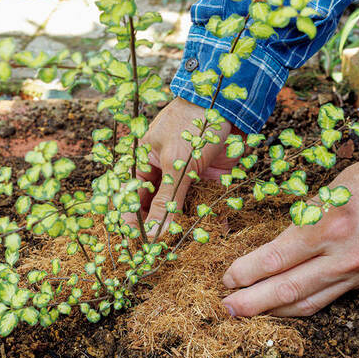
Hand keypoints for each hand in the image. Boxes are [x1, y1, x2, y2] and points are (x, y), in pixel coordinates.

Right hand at [124, 97, 243, 235]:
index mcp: (142, 160)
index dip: (130, 220)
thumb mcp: (175, 163)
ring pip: (176, 208)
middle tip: (157, 252)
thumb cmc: (192, 123)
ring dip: (178, 224)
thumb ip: (166, 200)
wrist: (229, 105)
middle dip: (154, 226)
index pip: (129, 197)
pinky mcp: (205, 180)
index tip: (135, 244)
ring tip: (179, 247)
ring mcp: (183, 175)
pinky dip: (203, 216)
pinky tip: (206, 232)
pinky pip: (200, 203)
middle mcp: (160, 170)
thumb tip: (152, 233)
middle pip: (152, 206)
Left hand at [222, 155, 358, 316]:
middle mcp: (344, 256)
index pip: (277, 259)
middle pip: (288, 289)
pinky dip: (303, 304)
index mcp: (328, 226)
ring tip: (250, 314)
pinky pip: (329, 299)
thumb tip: (269, 254)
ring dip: (276, 312)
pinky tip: (285, 306)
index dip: (248, 272)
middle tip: (228, 308)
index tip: (228, 278)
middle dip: (253, 302)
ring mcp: (358, 273)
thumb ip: (298, 226)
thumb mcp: (323, 194)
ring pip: (309, 304)